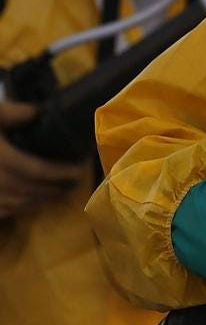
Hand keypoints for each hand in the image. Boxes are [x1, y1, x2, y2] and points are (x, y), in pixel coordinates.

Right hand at [0, 101, 84, 219]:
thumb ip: (12, 112)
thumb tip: (37, 113)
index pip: (36, 170)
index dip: (60, 173)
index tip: (78, 170)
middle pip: (29, 190)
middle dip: (53, 188)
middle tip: (72, 184)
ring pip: (15, 204)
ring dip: (39, 200)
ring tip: (56, 193)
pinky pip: (0, 211)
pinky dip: (18, 209)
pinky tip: (28, 202)